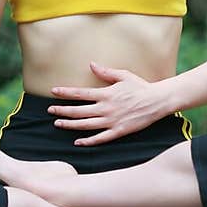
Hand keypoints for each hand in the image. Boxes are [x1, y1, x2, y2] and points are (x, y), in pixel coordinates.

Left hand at [46, 60, 163, 144]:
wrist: (157, 101)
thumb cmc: (140, 86)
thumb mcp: (123, 75)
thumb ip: (105, 72)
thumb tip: (91, 64)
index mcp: (106, 93)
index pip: (80, 93)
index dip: (65, 93)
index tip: (53, 92)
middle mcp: (106, 108)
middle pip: (79, 110)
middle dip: (62, 110)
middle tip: (50, 110)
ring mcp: (111, 121)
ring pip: (86, 125)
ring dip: (70, 125)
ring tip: (58, 124)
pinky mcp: (118, 131)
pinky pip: (100, 138)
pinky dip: (88, 141)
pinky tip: (77, 142)